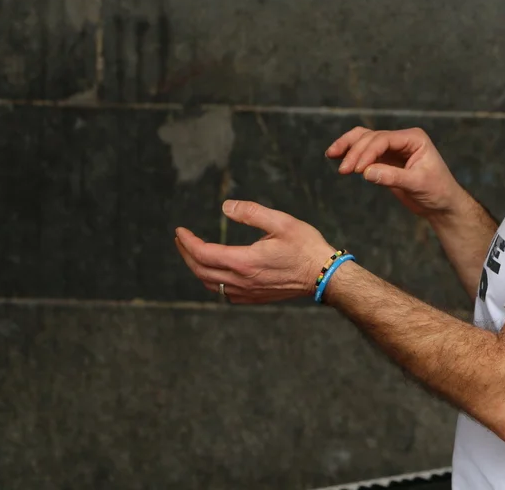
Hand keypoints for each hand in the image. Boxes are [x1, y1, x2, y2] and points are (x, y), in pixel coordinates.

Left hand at [174, 200, 332, 303]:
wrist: (323, 275)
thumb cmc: (306, 246)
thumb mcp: (281, 222)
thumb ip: (251, 212)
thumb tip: (226, 206)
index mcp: (245, 261)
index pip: (203, 254)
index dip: (187, 242)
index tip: (180, 231)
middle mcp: (242, 281)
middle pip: (201, 270)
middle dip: (187, 254)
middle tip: (181, 240)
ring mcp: (247, 292)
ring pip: (210, 284)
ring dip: (197, 268)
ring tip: (194, 253)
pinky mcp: (254, 298)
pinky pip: (223, 293)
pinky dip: (212, 281)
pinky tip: (215, 271)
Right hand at [327, 126, 464, 217]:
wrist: (442, 205)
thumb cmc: (437, 192)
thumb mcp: (417, 184)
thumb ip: (392, 177)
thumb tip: (366, 172)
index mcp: (414, 138)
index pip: (384, 139)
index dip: (367, 152)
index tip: (357, 169)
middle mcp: (402, 139)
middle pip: (371, 137)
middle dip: (355, 152)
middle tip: (343, 170)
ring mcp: (393, 148)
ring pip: (364, 140)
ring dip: (348, 146)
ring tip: (331, 155)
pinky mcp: (385, 160)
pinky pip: (364, 152)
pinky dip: (351, 153)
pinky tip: (337, 157)